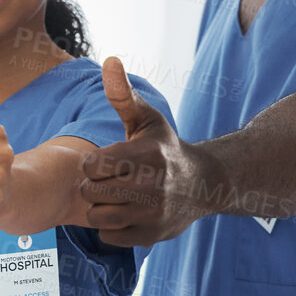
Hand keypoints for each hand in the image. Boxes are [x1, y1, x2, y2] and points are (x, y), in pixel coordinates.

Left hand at [79, 57, 205, 245]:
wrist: (205, 184)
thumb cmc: (165, 148)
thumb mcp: (147, 119)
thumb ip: (122, 95)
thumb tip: (109, 60)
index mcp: (147, 154)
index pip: (92, 165)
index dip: (93, 164)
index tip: (105, 162)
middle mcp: (153, 185)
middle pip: (91, 191)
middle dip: (94, 186)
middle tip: (108, 181)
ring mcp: (153, 213)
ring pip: (97, 216)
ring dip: (100, 207)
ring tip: (115, 197)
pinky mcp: (153, 235)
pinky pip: (108, 236)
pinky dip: (110, 227)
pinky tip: (125, 213)